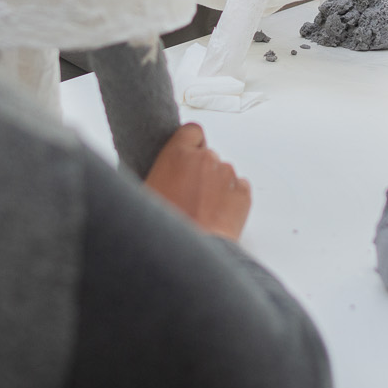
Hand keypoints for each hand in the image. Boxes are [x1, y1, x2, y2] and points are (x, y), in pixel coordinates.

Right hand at [145, 123, 250, 239]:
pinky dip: (232, 198)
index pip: (191, 131)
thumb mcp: (144, 194)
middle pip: (207, 155)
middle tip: (189, 195)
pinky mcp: (243, 195)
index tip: (186, 155)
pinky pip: (240, 188)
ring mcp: (227, 176)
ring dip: (216, 185)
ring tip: (202, 210)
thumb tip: (158, 179)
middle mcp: (205, 159)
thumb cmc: (164, 229)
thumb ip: (158, 176)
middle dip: (200, 171)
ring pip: (223, 172)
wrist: (187, 257)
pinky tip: (217, 214)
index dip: (189, 143)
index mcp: (177, 155)